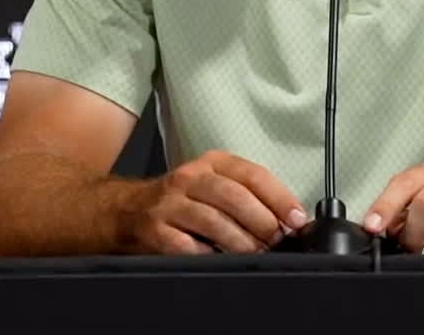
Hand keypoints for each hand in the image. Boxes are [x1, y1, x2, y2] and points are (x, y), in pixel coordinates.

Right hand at [120, 150, 308, 254]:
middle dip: (262, 223)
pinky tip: (219, 259)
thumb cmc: (181, 201)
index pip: (253, 175)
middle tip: (277, 240)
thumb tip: (289, 220)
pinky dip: (208, 255)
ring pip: (214, 222)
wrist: (127, 211)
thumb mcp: (213, 185)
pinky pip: (187, 245)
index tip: (297, 219)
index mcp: (211, 164)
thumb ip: (248, 196)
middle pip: (234, 197)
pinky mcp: (155, 230)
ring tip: (255, 253)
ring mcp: (170, 204)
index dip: (280, 198)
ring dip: (241, 243)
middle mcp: (190, 178)